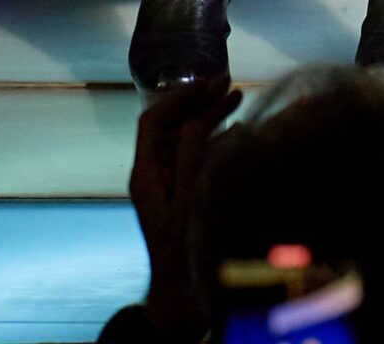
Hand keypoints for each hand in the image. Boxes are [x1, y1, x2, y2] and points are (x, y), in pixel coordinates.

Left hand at [129, 73, 241, 334]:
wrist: (183, 299)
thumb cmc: (185, 247)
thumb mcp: (188, 195)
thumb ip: (192, 153)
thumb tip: (204, 115)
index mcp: (146, 175)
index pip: (155, 120)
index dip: (181, 96)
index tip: (211, 82)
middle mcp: (153, 177)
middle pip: (171, 127)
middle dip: (198, 101)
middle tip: (229, 83)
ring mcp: (168, 189)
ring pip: (185, 141)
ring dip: (210, 118)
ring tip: (237, 99)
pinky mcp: (185, 199)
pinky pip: (197, 159)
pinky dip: (216, 141)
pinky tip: (238, 133)